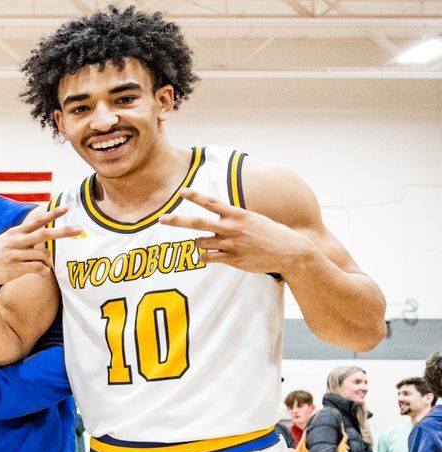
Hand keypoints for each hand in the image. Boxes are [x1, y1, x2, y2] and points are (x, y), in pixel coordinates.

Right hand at [0, 205, 79, 287]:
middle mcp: (17, 241)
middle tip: (80, 229)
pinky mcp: (15, 268)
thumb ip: (24, 236)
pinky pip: (39, 268)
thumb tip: (41, 231)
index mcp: (16, 232)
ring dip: (49, 261)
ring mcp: (16, 255)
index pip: (37, 220)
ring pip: (44, 255)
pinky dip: (44, 270)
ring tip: (45, 265)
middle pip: (45, 234)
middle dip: (64, 231)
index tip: (67, 207)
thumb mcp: (7, 240)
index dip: (53, 214)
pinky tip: (41, 272)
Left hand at [163, 189, 314, 275]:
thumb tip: (221, 217)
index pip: (211, 202)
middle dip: (177, 220)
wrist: (290, 252)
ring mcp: (230, 244)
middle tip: (161, 219)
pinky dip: (204, 256)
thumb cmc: (272, 234)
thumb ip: (235, 218)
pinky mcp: (231, 259)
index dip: (194, 196)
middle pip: (197, 223)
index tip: (180, 191)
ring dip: (198, 243)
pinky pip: (207, 258)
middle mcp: (231, 228)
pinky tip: (210, 256)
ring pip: (200, 242)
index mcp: (238, 214)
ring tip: (207, 243)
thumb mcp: (254, 219)